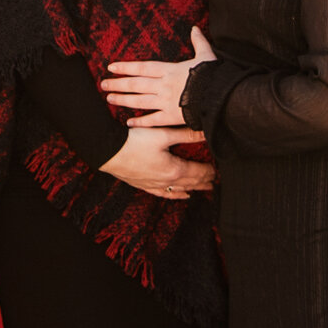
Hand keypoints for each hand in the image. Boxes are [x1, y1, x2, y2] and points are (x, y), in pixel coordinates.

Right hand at [100, 123, 215, 199]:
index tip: (218, 170)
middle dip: (204, 181)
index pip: (198, 173)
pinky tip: (182, 195)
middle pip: (191, 183)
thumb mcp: (163, 135)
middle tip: (216, 180)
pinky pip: (164, 194)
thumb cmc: (135, 141)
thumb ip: (185, 134)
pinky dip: (176, 195)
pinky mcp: (144, 185)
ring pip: (180, 190)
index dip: (209, 172)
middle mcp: (166, 181)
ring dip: (194, 188)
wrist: (108, 152)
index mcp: (174, 169)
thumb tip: (205, 132)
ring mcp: (154, 185)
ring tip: (205, 188)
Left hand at [102, 26, 215, 125]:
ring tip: (109, 99)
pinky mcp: (172, 117)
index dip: (126, 67)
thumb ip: (199, 42)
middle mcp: (164, 86)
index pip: (143, 67)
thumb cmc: (214, 76)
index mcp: (170, 70)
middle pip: (136, 84)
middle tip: (103, 84)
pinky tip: (128, 122)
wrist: (220, 96)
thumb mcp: (206, 55)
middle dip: (118, 84)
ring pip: (139, 101)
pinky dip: (140, 121)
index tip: (111, 66)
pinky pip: (152, 120)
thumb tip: (195, 28)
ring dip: (123, 100)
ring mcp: (166, 102)